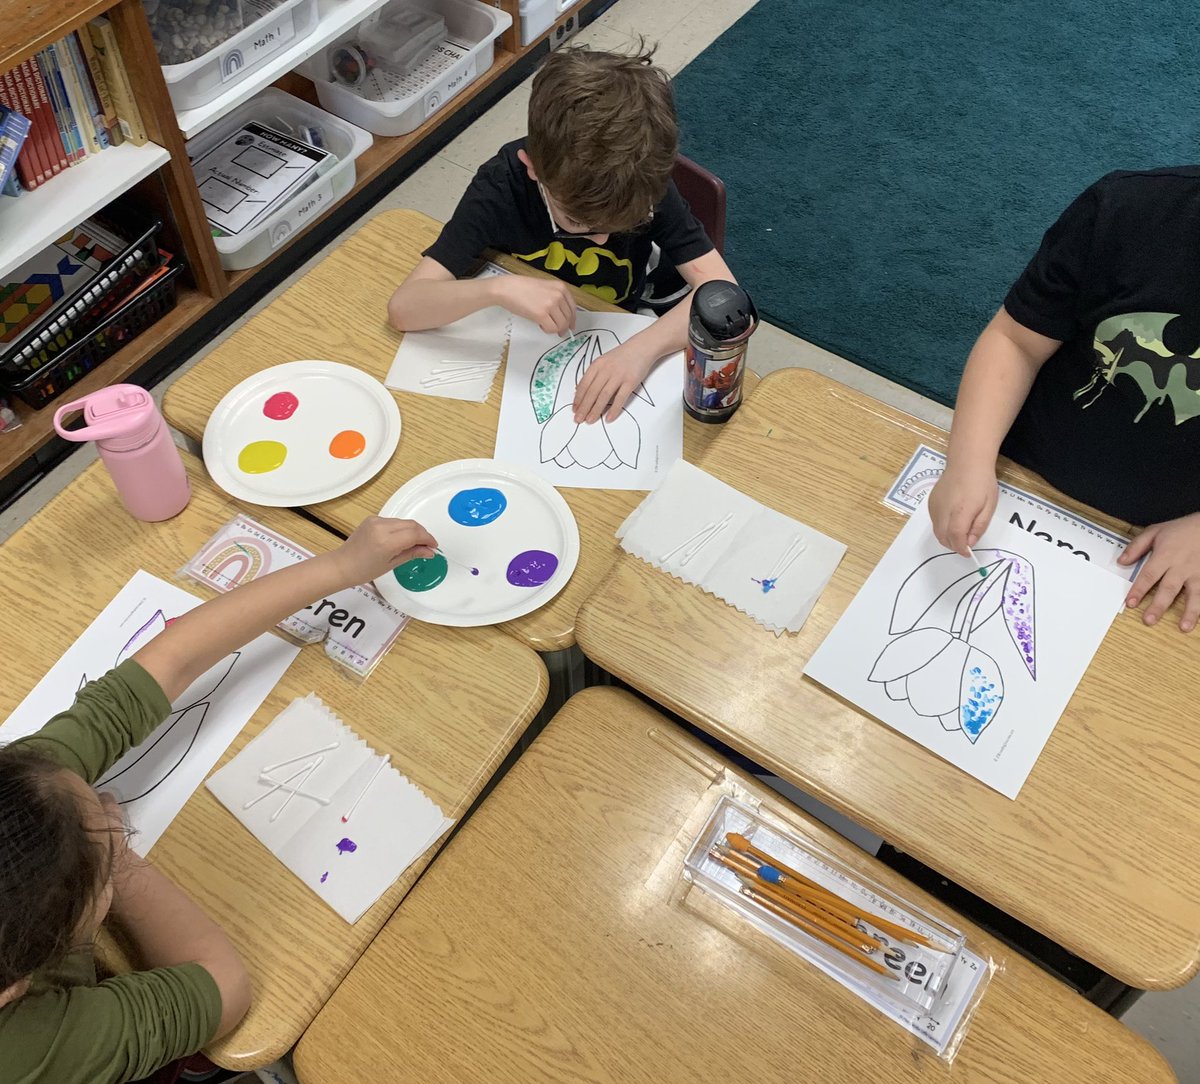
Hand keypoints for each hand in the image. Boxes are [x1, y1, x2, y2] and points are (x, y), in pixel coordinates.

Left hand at [333, 516, 436, 584]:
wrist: (342, 565)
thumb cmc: (363, 570)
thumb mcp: (392, 564)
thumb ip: (412, 554)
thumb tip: (429, 551)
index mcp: (386, 541)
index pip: (415, 534)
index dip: (428, 539)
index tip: (433, 546)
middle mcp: (381, 527)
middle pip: (411, 525)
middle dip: (422, 534)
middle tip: (428, 546)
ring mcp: (376, 521)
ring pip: (404, 522)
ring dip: (413, 531)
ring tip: (415, 544)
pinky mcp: (372, 519)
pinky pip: (394, 521)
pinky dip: (402, 528)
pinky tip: (401, 539)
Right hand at [495, 276, 575, 335]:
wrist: (507, 288)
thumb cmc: (522, 288)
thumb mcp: (545, 287)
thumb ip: (556, 298)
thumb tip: (562, 315)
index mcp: (561, 287)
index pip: (573, 307)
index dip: (572, 319)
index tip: (570, 326)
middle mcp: (558, 295)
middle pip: (568, 318)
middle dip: (564, 327)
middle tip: (558, 331)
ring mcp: (551, 304)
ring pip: (561, 325)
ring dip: (554, 328)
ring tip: (544, 324)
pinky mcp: (541, 314)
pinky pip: (551, 328)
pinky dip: (547, 330)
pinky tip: (540, 325)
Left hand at [573, 342, 656, 422]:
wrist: (642, 347)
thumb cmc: (621, 356)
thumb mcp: (603, 361)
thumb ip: (593, 375)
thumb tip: (580, 391)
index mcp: (597, 365)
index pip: (584, 384)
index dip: (578, 398)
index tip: (574, 409)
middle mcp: (606, 370)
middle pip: (592, 392)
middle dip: (584, 407)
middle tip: (578, 419)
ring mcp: (619, 376)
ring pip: (604, 396)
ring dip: (596, 410)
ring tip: (590, 421)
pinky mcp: (630, 381)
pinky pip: (620, 398)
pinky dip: (614, 409)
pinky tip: (608, 418)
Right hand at [927, 462, 998, 554]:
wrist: (966, 462)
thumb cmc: (982, 483)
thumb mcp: (989, 506)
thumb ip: (979, 526)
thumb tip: (970, 543)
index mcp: (961, 511)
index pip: (956, 537)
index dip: (961, 548)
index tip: (968, 553)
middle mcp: (943, 510)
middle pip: (943, 537)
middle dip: (954, 546)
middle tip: (966, 544)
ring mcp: (935, 507)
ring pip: (937, 531)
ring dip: (948, 537)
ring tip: (961, 531)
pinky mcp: (931, 503)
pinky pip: (935, 522)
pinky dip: (943, 527)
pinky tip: (953, 518)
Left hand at [1119, 512, 1199, 629]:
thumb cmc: (1182, 529)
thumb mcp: (1156, 531)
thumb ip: (1137, 546)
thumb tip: (1121, 561)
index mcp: (1165, 556)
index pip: (1149, 575)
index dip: (1139, 590)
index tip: (1131, 603)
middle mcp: (1182, 567)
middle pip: (1168, 589)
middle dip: (1158, 606)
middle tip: (1149, 620)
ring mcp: (1198, 573)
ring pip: (1194, 594)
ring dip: (1190, 612)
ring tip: (1184, 627)